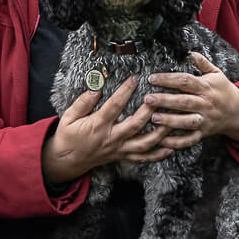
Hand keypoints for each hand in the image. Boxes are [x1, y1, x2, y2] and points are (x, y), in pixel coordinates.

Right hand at [41, 76, 174, 184]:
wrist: (66, 161)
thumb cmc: (68, 136)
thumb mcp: (69, 116)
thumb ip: (83, 102)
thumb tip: (96, 88)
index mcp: (98, 125)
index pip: (114, 106)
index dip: (125, 91)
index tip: (134, 78)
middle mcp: (111, 138)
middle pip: (135, 125)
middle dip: (149, 111)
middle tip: (160, 97)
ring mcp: (119, 149)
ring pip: (144, 144)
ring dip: (160, 133)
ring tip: (172, 121)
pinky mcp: (122, 156)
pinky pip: (143, 158)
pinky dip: (158, 154)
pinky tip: (170, 148)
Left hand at [144, 52, 238, 148]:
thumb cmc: (223, 90)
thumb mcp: (216, 73)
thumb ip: (203, 63)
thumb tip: (191, 53)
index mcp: (206, 87)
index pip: (186, 81)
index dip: (168, 79)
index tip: (152, 78)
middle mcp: (205, 104)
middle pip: (184, 102)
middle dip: (165, 101)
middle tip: (147, 99)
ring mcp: (204, 120)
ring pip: (186, 122)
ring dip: (170, 121)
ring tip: (153, 118)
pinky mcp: (203, 133)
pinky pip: (189, 139)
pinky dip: (176, 142)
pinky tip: (162, 140)